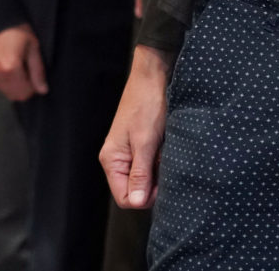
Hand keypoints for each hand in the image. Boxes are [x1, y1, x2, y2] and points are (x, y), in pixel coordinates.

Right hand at [0, 25, 48, 101]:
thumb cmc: (16, 28)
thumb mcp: (33, 46)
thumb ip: (38, 71)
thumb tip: (42, 90)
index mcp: (10, 67)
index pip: (24, 94)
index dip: (32, 87)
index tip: (33, 75)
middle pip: (12, 95)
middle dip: (22, 86)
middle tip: (24, 68)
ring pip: (2, 89)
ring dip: (10, 82)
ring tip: (13, 62)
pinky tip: (2, 60)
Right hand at [100, 45, 170, 208]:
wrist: (153, 75)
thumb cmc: (147, 104)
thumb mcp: (145, 141)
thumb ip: (141, 174)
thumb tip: (136, 202)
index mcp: (112, 160)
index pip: (125, 198)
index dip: (145, 197)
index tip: (162, 183)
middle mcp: (117, 159)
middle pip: (135, 190)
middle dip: (154, 183)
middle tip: (165, 163)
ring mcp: (129, 152)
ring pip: (145, 177)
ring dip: (159, 171)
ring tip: (166, 152)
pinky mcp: (140, 145)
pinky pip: (151, 164)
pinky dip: (161, 160)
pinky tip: (166, 147)